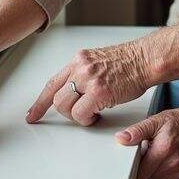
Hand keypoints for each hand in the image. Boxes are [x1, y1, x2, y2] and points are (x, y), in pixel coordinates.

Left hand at [26, 41, 152, 125]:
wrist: (145, 59)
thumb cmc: (129, 63)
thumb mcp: (99, 62)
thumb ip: (83, 74)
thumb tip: (75, 91)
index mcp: (79, 60)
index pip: (52, 83)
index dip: (40, 102)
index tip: (33, 114)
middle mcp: (80, 68)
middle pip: (56, 98)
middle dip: (66, 112)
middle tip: (81, 113)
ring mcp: (89, 79)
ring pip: (66, 107)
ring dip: (77, 116)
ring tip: (92, 112)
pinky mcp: (99, 92)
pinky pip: (81, 114)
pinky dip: (87, 119)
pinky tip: (98, 114)